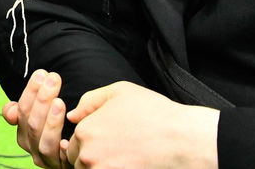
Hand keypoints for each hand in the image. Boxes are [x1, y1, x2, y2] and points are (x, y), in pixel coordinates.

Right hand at [3, 70, 69, 167]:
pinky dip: (62, 145)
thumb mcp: (45, 110)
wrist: (87, 147)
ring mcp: (47, 159)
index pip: (20, 111)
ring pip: (43, 142)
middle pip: (31, 124)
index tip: (42, 74)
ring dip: (51, 121)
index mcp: (24, 131)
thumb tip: (10, 110)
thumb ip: (29, 106)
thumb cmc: (65, 121)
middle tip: (54, 79)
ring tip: (60, 102)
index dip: (30, 92)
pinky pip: (60, 158)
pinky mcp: (63, 166)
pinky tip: (68, 132)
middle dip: (41, 99)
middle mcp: (32, 147)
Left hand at [66, 83, 217, 168]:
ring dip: (101, 167)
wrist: (182, 140)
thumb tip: (73, 115)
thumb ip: (90, 101)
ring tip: (122, 159)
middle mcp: (89, 156)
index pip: (72, 146)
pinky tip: (128, 164)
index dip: (87, 144)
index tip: (105, 142)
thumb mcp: (119, 92)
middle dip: (91, 159)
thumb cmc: (153, 113)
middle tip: (115, 151)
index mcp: (85, 132)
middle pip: (79, 164)